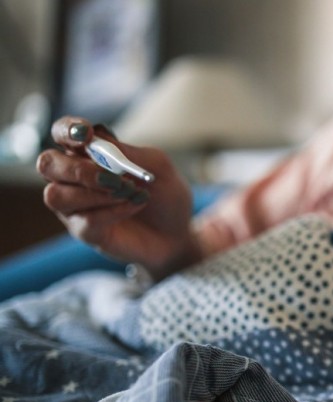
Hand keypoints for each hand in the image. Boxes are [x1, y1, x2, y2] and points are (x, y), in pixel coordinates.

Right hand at [38, 116, 200, 278]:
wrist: (178, 232)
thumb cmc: (164, 194)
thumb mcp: (157, 166)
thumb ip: (128, 152)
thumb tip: (98, 140)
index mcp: (88, 153)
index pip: (62, 133)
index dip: (67, 130)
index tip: (86, 134)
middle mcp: (73, 178)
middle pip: (48, 164)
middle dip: (79, 169)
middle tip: (115, 179)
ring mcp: (75, 207)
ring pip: (57, 196)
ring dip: (96, 194)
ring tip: (129, 193)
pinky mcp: (85, 232)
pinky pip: (85, 220)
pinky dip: (113, 211)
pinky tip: (133, 207)